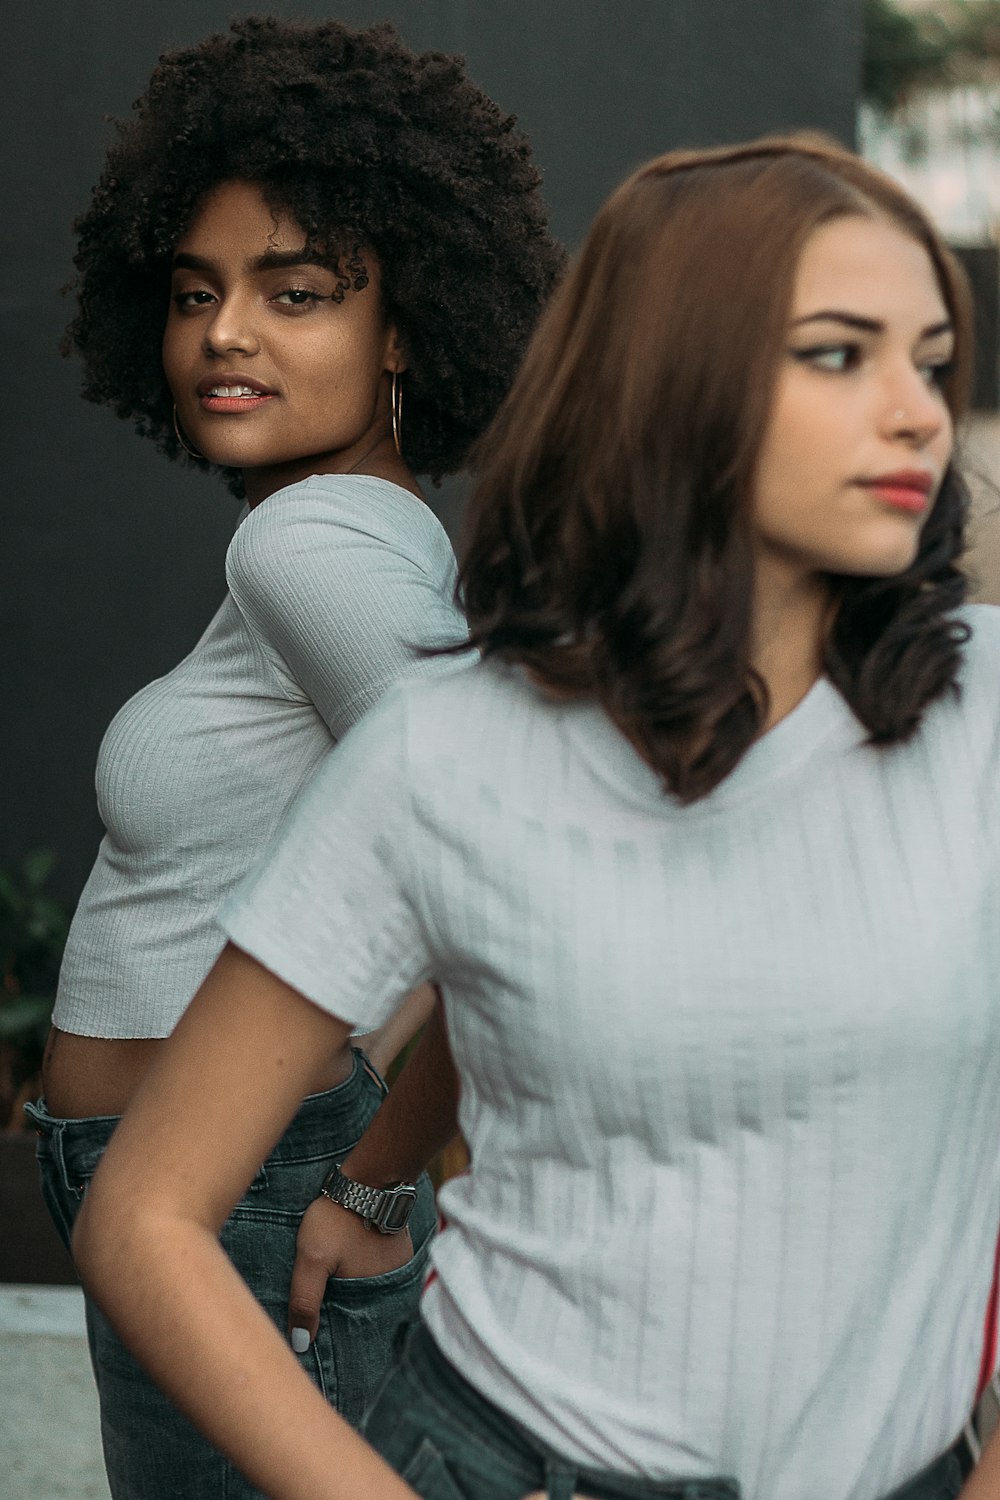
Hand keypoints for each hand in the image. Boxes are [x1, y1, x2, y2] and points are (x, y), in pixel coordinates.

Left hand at [287, 1195, 413, 1350]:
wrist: (367, 1181)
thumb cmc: (336, 1219)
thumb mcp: (312, 1259)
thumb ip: (305, 1301)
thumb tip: (301, 1344)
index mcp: (373, 1297)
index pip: (354, 1332)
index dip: (336, 1339)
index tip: (320, 1346)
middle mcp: (392, 1290)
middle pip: (364, 1315)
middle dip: (345, 1321)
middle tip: (323, 1320)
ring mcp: (398, 1271)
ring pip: (372, 1296)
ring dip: (356, 1300)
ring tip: (335, 1298)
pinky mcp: (398, 1255)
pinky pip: (380, 1278)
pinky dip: (366, 1281)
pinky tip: (350, 1276)